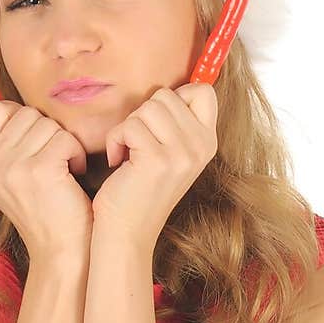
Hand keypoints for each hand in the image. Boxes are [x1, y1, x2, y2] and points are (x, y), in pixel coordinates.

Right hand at [0, 100, 93, 261]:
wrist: (59, 249)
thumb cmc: (41, 211)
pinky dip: (76, 154)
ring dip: (63, 144)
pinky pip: (64, 138)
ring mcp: (12, 167)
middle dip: (47, 133)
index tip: (34, 140)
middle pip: (25, 114)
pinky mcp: (39, 170)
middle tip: (52, 161)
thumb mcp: (4, 176)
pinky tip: (72, 174)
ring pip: (47, 124)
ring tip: (62, 170)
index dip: (19, 117)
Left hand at [91, 84, 218, 251]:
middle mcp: (201, 147)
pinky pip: (129, 126)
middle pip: (167, 95)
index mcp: (207, 143)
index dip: (175, 96)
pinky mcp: (158, 159)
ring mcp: (182, 153)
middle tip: (138, 145)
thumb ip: (176, 124)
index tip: (157, 123)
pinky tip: (118, 163)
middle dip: (143, 115)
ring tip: (128, 153)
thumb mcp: (170, 155)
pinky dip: (116, 140)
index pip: (203, 91)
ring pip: (148, 107)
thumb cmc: (140, 191)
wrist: (128, 233)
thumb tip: (171, 89)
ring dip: (128, 127)